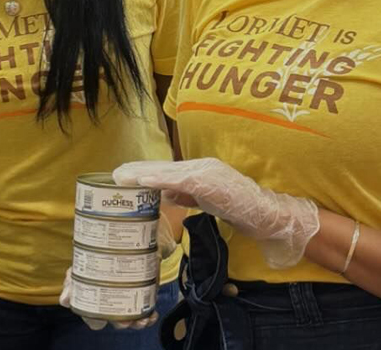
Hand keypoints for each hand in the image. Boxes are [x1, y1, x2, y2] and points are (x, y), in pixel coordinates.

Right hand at [58, 268, 159, 330]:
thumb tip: (65, 300)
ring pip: (132, 318)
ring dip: (138, 323)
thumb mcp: (80, 268)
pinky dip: (150, 315)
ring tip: (142, 320)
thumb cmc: (95, 258)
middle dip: (121, 323)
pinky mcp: (142, 294)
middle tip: (126, 321)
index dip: (95, 321)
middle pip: (115, 321)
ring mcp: (127, 300)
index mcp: (94, 302)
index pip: (92, 318)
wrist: (120, 239)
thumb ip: (71, 283)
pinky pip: (146, 311)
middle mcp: (110, 304)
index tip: (100, 320)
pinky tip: (152, 314)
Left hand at [114, 158, 319, 268]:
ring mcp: (207, 172)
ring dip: (145, 174)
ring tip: (123, 177)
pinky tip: (146, 183)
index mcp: (200, 171)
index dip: (145, 172)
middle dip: (138, 172)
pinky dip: (162, 181)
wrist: (266, 214)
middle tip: (114, 176)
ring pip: (170, 172)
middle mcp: (201, 166)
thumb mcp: (207, 200)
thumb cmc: (239, 208)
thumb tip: (165, 194)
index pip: (167, 171)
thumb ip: (187, 194)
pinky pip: (182, 181)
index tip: (122, 176)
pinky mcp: (211, 182)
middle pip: (164, 169)